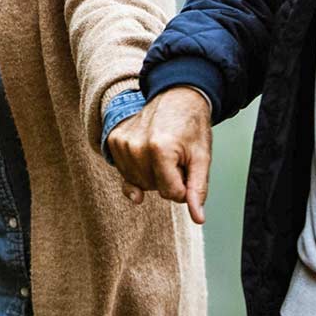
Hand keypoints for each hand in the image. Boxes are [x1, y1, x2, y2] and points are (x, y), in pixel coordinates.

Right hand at [109, 89, 213, 223]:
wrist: (176, 96)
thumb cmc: (191, 127)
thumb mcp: (201, 158)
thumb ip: (197, 189)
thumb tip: (198, 218)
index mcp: (160, 150)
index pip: (172, 194)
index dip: (184, 185)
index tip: (188, 165)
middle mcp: (135, 147)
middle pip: (154, 189)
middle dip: (168, 178)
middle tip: (176, 154)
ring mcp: (121, 143)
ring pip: (139, 184)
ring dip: (152, 175)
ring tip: (162, 151)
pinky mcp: (113, 141)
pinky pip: (126, 173)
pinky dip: (139, 169)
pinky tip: (147, 153)